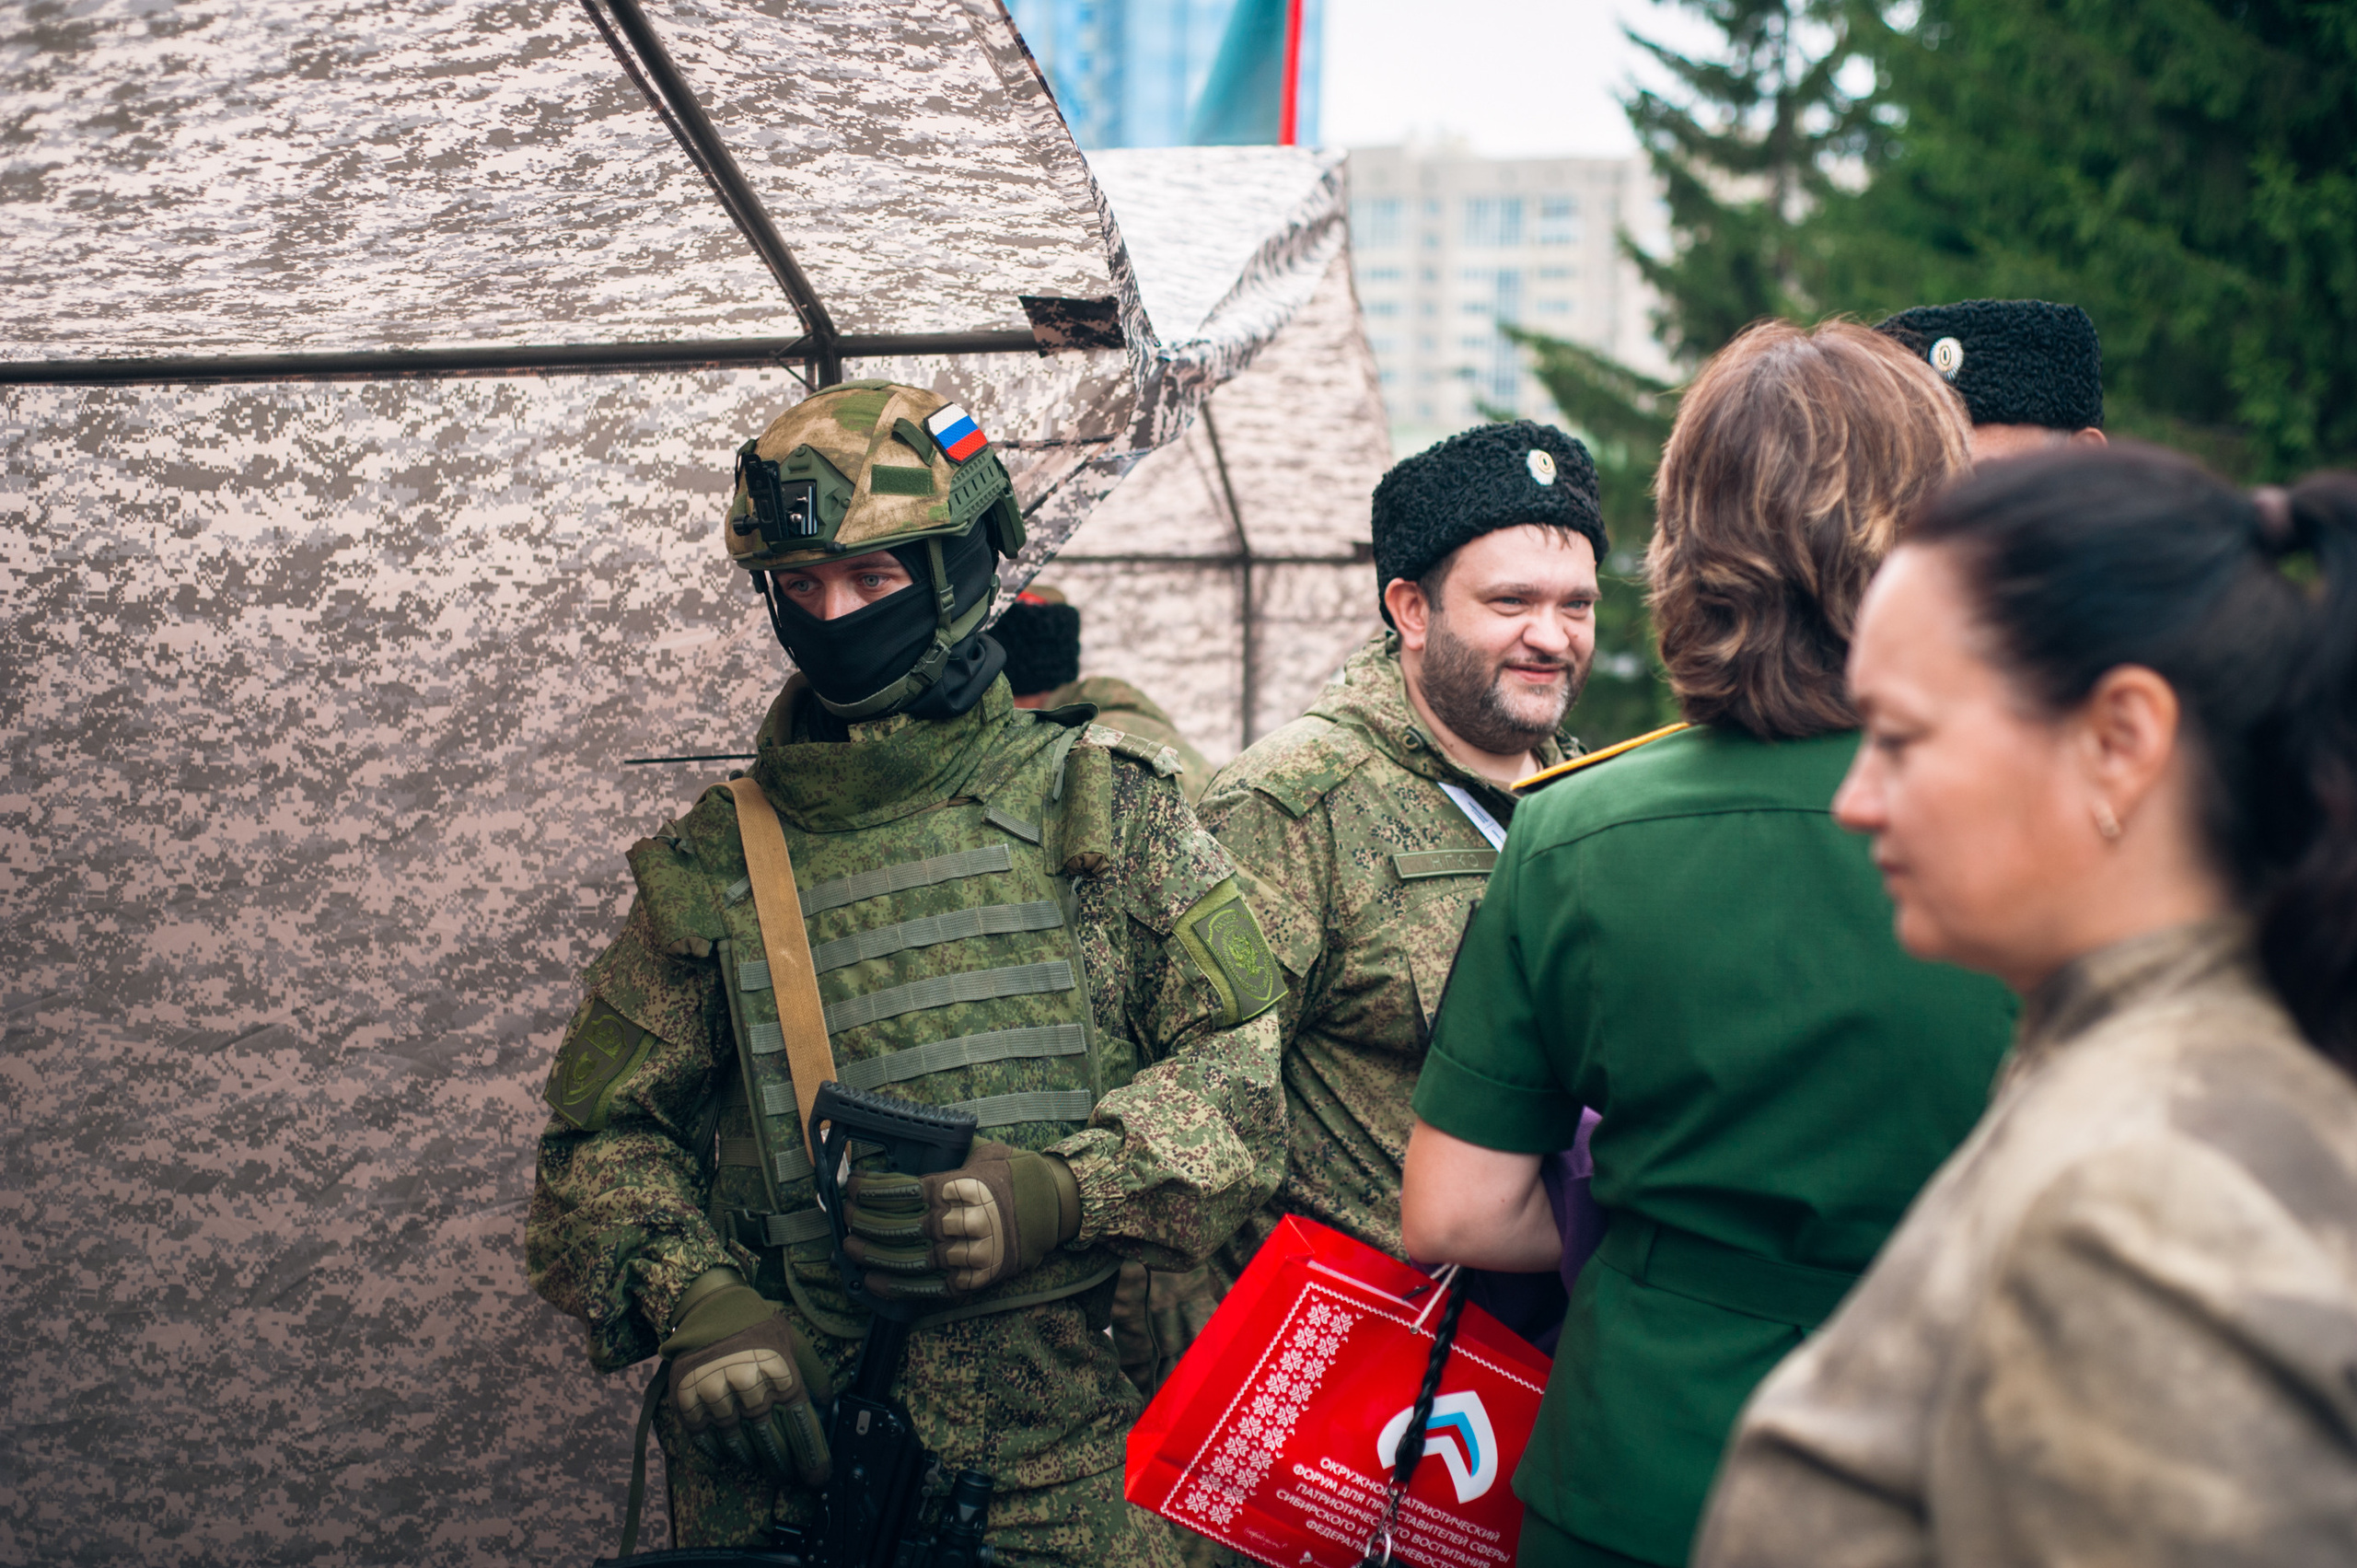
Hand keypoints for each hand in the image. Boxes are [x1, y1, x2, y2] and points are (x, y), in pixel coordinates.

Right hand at [660, 1270, 832, 1485]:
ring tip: (757, 1463)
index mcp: (778, 1368)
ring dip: (749, 1458)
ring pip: (736, 1442)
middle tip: (786, 1476)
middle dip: (780, 1463)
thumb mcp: (793, 1341)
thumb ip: (813, 1372)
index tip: (817, 1475)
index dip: (811, 1454)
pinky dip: (715, 1450)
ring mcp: (715, 1391)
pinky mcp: (687, 1397)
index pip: (800, 1422)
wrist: (710, 1307)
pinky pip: (702, 1438)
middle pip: (769, 1438)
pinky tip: (725, 1454)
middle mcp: (748, 1381)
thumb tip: (826, 1403)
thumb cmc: (756, 1326)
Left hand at [842, 1143, 1080, 1299]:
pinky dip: (898, 1286)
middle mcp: (965, 1220)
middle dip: (868, 1223)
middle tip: (846, 1219)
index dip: (875, 1190)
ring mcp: (971, 1253)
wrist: (1055, 1208)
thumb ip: (950, 1157)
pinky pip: (931, 1286)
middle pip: (904, 1225)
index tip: (853, 1188)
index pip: (908, 1189)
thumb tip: (906, 1150)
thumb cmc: (1015, 1176)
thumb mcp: (985, 1153)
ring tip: (850, 1248)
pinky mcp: (976, 1278)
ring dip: (875, 1254)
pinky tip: (873, 1280)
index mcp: (964, 1186)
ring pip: (912, 1258)